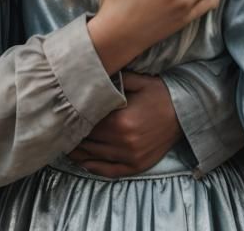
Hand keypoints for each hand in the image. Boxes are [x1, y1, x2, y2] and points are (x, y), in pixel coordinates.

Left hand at [67, 73, 182, 176]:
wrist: (185, 113)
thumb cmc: (160, 93)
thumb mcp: (139, 80)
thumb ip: (115, 78)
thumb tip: (92, 72)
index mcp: (121, 121)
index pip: (88, 123)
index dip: (74, 120)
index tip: (62, 115)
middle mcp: (123, 142)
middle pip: (88, 142)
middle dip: (73, 136)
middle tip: (58, 130)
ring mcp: (130, 157)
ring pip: (94, 158)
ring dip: (78, 153)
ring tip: (64, 146)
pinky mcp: (137, 166)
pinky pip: (109, 171)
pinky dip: (93, 167)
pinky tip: (83, 162)